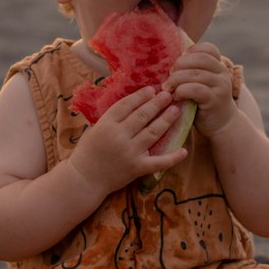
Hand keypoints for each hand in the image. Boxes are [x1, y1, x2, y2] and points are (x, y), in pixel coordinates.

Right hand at [69, 86, 187, 198]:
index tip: (152, 89)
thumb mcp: (95, 129)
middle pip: (142, 115)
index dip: (141, 96)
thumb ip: (111, 118)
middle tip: (169, 95)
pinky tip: (184, 150)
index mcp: (106, 124)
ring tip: (176, 110)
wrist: (84, 179)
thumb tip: (132, 103)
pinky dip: (172, 157)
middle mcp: (119, 136)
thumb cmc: (87, 152)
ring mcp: (129, 152)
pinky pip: (158, 162)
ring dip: (166, 120)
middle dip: (157, 103)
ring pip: (153, 132)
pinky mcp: (137, 168)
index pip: (127, 105)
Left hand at [163, 43, 235, 137]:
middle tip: (169, 75)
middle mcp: (222, 73)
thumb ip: (190, 70)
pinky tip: (176, 96)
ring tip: (167, 88)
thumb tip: (166, 59)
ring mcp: (221, 86)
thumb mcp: (200, 82)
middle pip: (200, 59)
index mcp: (218, 65)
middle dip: (180, 65)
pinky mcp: (215, 100)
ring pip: (195, 74)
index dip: (191, 51)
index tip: (179, 62)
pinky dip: (182, 90)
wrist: (220, 125)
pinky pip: (196, 89)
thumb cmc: (203, 102)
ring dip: (176, 79)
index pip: (208, 48)